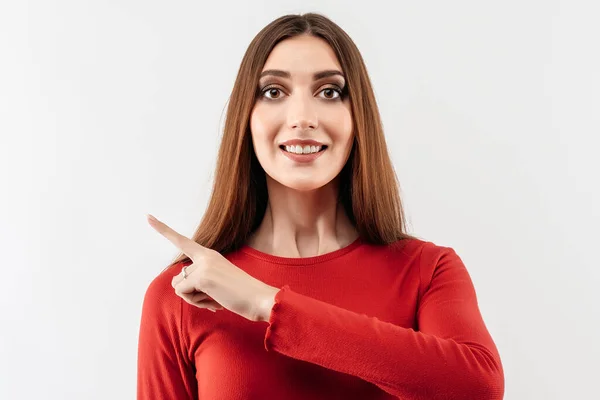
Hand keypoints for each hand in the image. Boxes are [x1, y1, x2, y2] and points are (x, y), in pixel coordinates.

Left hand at [147, 214, 278, 321]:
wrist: (260, 299)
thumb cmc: (240, 295)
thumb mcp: (216, 284)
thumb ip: (197, 281)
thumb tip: (177, 286)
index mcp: (210, 255)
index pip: (182, 241)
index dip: (163, 230)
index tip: (147, 216)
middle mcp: (205, 256)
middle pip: (179, 278)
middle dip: (191, 293)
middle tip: (215, 296)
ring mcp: (203, 265)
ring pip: (179, 287)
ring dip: (194, 299)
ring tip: (216, 298)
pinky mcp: (202, 276)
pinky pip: (183, 293)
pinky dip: (196, 301)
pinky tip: (215, 301)